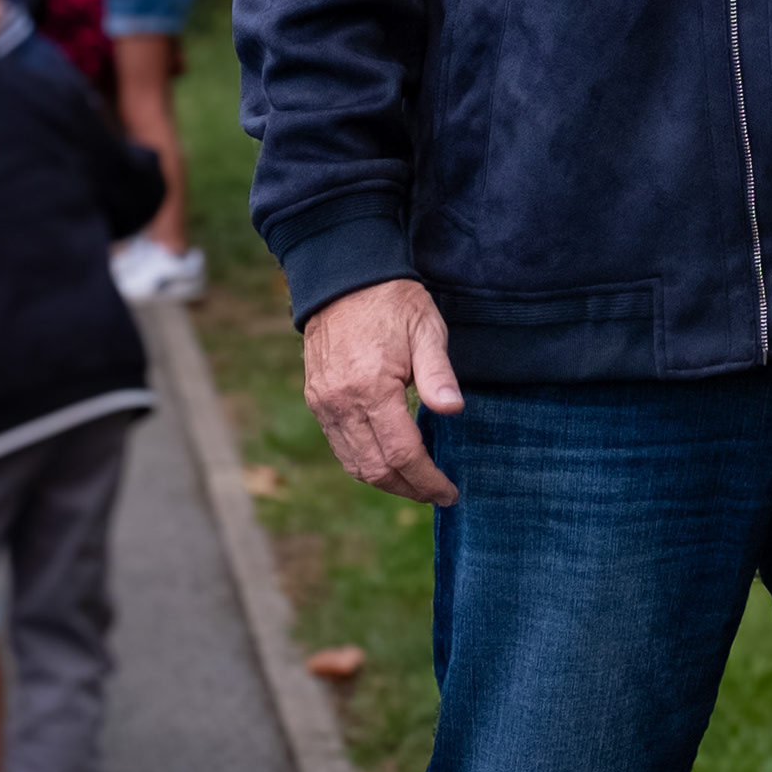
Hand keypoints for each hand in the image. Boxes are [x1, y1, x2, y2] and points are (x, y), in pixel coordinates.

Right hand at [303, 278, 462, 505]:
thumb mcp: (426, 329)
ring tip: (417, 484)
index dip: (428, 479)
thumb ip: (438, 374)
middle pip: (375, 469)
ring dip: (386, 481)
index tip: (449, 492)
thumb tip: (454, 411)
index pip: (403, 454)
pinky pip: (340, 446)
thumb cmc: (393, 301)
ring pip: (354, 463)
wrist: (344, 277)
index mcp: (371, 388)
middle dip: (409, 488)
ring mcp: (324, 403)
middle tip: (437, 493)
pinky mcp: (317, 399)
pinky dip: (365, 462)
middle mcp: (341, 403)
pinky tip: (389, 460)